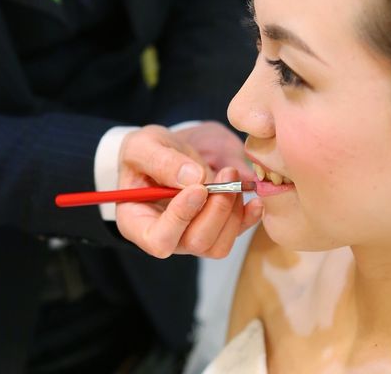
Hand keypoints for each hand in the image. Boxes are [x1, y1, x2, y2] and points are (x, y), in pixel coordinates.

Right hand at [115, 124, 262, 258]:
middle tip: (225, 175)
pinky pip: (236, 234)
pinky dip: (248, 217)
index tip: (198, 188)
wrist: (167, 153)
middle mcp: (167, 237)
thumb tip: (194, 178)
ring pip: (219, 244)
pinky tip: (252, 198)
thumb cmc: (146, 152)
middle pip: (196, 242)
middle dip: (216, 209)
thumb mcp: (143, 147)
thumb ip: (162, 161)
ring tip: (231, 176)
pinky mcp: (216, 229)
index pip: (160, 239)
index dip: (181, 219)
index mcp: (138, 222)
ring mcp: (192, 236)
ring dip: (232, 211)